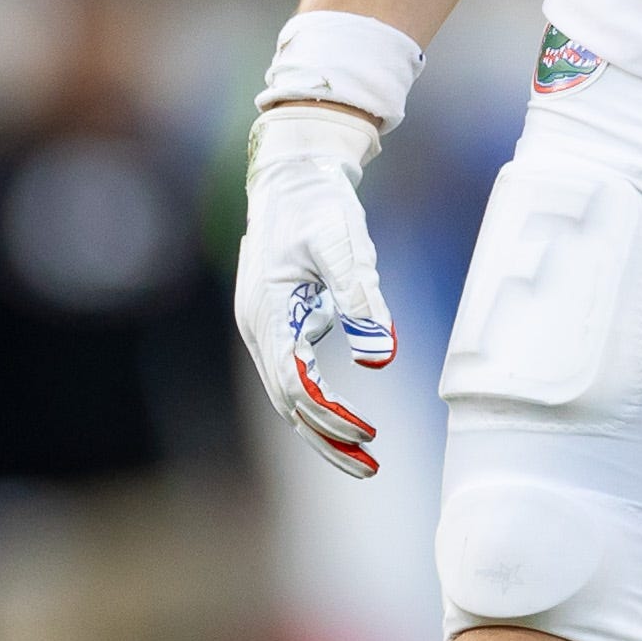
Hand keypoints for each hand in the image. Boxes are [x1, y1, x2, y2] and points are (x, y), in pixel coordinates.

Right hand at [236, 102, 399, 475]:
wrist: (294, 173)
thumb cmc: (318, 204)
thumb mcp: (344, 245)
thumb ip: (362, 298)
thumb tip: (381, 355)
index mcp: (268, 313)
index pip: (293, 384)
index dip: (328, 414)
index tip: (367, 433)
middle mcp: (260, 328)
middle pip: (289, 402)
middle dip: (327, 438)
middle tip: (371, 467)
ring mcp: (267, 328)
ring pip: (291, 395)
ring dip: (324, 429)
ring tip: (365, 460)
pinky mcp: (282, 324)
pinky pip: (297, 376)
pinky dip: (321, 404)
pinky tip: (350, 422)